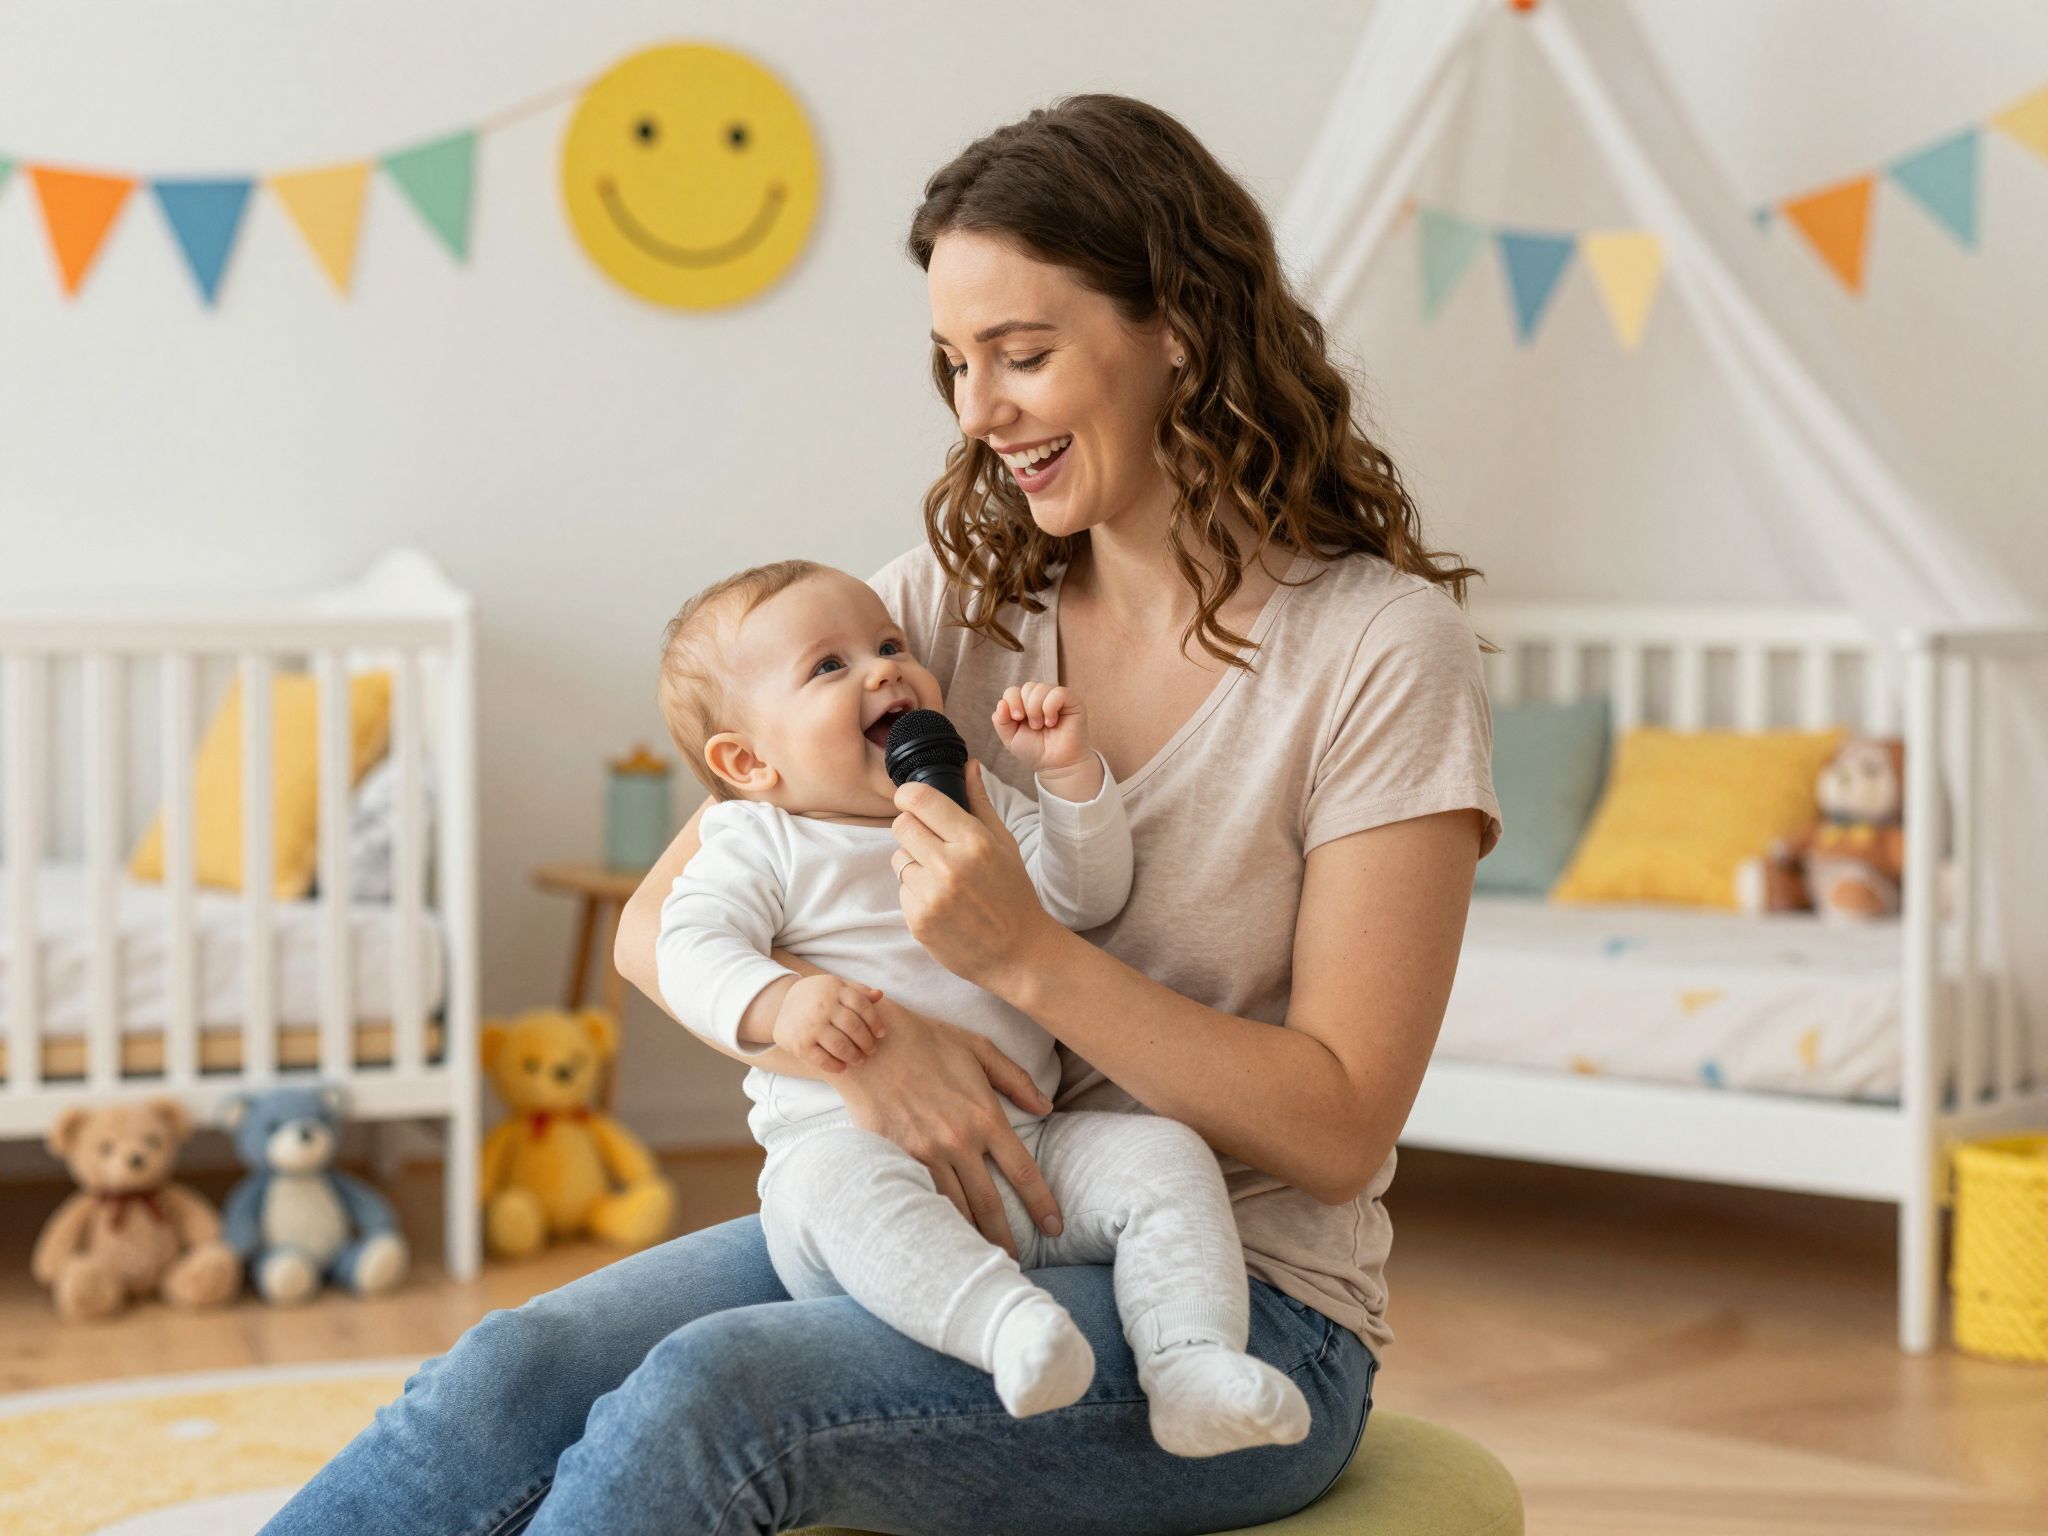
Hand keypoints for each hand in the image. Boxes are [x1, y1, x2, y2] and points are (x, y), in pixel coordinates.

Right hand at [771, 975, 885, 1074]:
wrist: (780, 1005)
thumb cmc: (816, 996)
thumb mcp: (835, 986)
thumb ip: (857, 990)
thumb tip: (879, 995)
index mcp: (833, 989)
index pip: (862, 1005)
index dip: (875, 1022)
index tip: (880, 1034)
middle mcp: (822, 1006)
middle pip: (853, 1026)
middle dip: (866, 1042)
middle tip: (871, 1050)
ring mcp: (810, 1026)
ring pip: (841, 1045)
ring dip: (854, 1056)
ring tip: (859, 1059)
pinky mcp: (800, 1044)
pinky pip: (823, 1060)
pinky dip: (836, 1066)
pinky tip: (842, 1067)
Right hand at [831, 998, 1062, 1255]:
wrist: (867, 1041)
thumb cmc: (926, 1040)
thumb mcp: (979, 1048)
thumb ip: (1017, 1079)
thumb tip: (1047, 1107)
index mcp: (985, 1116)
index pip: (1023, 1172)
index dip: (1042, 1204)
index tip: (1055, 1227)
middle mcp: (959, 1141)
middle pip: (990, 1204)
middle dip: (1006, 1239)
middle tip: (1016, 1264)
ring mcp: (924, 1153)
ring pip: (954, 1209)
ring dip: (970, 1238)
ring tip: (981, 1260)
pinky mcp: (894, 1157)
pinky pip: (920, 1198)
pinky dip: (933, 1221)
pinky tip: (940, 1240)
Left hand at [892, 760, 1062, 991]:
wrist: (1018, 952)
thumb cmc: (1012, 892)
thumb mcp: (1003, 843)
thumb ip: (980, 802)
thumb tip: (968, 765)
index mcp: (973, 841)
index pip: (919, 800)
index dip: (908, 796)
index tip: (910, 800)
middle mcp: (950, 866)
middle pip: (900, 826)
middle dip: (911, 828)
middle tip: (929, 841)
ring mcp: (932, 895)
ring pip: (899, 859)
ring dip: (914, 864)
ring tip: (943, 879)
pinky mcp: (918, 921)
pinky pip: (902, 890)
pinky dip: (916, 893)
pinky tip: (942, 903)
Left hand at [992, 682, 1089, 776]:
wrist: (1055, 765)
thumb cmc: (1035, 751)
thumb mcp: (1010, 737)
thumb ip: (1000, 720)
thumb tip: (1001, 702)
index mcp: (1025, 704)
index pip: (1013, 690)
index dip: (1012, 702)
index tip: (1017, 718)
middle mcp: (1041, 697)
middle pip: (1027, 687)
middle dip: (1026, 708)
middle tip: (1034, 726)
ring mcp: (1057, 698)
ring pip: (1040, 688)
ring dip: (1037, 709)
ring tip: (1043, 725)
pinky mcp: (1072, 701)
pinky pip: (1058, 693)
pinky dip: (1050, 708)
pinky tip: (1052, 721)